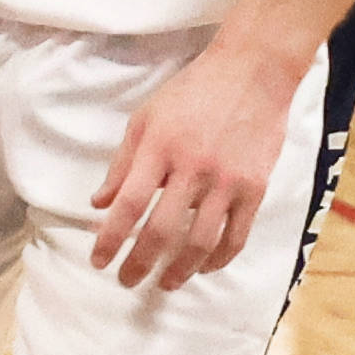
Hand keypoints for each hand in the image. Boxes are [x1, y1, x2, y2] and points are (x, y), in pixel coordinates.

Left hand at [87, 29, 307, 293]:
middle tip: (128, 281)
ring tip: (165, 283)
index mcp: (159, 148)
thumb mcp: (146, 118)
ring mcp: (227, 180)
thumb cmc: (194, 92)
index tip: (98, 261)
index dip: (110, 239)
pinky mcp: (255, 187)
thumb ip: (122, 163)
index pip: (128, 205)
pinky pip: (236, 235)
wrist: (253, 71)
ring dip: (179, 270)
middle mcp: (192, 167)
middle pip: (161, 231)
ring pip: (200, 241)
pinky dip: (219, 259)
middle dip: (139, 263)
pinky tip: (203, 268)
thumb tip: (99, 204)